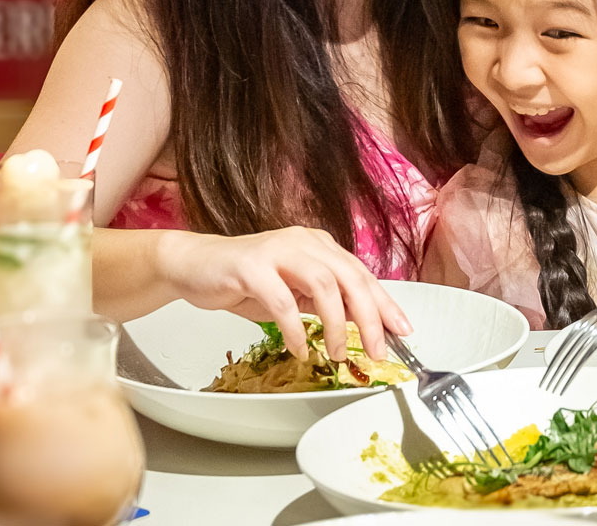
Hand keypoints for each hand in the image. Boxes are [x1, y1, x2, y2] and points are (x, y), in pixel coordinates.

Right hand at [154, 226, 411, 362]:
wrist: (194, 265)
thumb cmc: (246, 281)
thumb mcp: (294, 293)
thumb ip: (325, 304)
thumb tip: (363, 326)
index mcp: (320, 247)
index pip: (362, 275)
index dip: (386, 304)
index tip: (403, 331)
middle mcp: (304, 243)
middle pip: (351, 278)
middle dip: (370, 318)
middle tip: (378, 350)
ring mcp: (278, 251)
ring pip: (323, 285)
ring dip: (335, 325)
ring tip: (335, 354)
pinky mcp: (251, 266)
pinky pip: (281, 300)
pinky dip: (294, 328)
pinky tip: (298, 348)